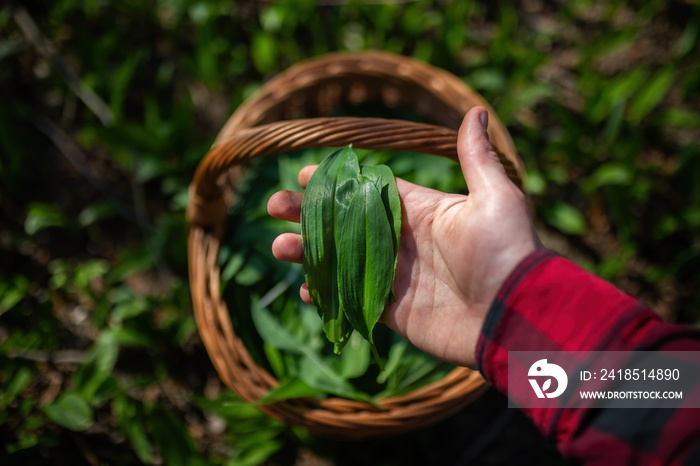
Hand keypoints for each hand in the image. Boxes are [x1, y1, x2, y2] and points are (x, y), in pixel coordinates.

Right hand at [267, 106, 540, 366]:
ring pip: (341, 260)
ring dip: (309, 253)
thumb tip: (476, 109)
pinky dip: (328, 294)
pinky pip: (353, 300)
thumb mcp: (495, 197)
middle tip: (273, 207)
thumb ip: (476, 158)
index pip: (369, 192)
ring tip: (278, 246)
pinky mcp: (394, 312)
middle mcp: (404, 242)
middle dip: (310, 215)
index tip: (303, 175)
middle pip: (346, 224)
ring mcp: (397, 277)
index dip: (336, 183)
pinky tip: (306, 288)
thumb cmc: (506, 251)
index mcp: (422, 211)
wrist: (515, 315)